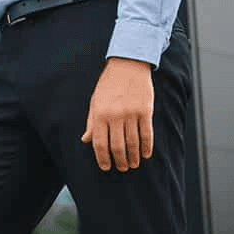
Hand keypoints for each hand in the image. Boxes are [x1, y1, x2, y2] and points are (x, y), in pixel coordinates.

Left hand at [80, 56, 153, 171]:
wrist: (127, 65)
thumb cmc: (109, 84)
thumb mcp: (95, 101)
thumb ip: (92, 122)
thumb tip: (86, 140)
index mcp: (100, 114)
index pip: (100, 143)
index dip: (102, 158)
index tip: (105, 167)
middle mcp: (115, 115)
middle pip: (118, 147)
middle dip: (119, 161)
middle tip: (122, 168)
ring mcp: (131, 114)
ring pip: (133, 143)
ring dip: (133, 158)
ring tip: (133, 164)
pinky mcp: (146, 111)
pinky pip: (147, 134)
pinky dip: (146, 147)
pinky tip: (145, 154)